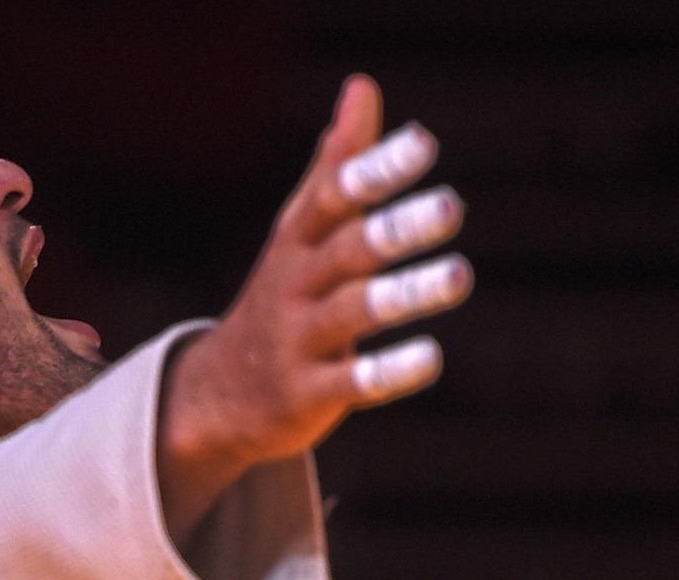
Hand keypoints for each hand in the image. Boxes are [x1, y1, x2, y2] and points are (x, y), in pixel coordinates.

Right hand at [158, 75, 469, 545]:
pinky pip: (351, 381)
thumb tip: (363, 85)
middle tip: (452, 206)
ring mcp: (299, 340)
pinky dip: (389, 371)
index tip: (424, 144)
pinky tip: (432, 357)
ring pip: (352, 312)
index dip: (376, 171)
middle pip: (346, 251)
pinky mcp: (307, 394)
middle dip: (395, 229)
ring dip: (405, 294)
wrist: (218, 393)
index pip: (334, 197)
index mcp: (297, 242)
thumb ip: (337, 163)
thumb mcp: (301, 229)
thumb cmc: (282, 296)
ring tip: (460, 275)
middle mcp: (295, 285)